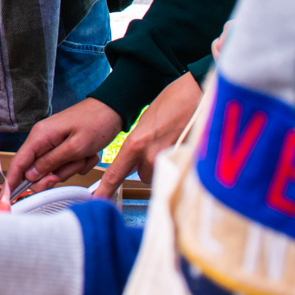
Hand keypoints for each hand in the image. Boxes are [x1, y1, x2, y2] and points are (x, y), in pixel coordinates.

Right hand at [7, 96, 121, 196]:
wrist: (113, 109)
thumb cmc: (96, 123)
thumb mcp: (75, 147)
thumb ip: (51, 162)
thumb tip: (30, 176)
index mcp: (40, 136)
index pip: (19, 162)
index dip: (12, 181)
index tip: (8, 197)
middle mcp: (43, 139)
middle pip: (37, 170)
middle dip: (55, 174)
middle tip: (70, 169)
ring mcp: (54, 143)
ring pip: (55, 169)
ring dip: (72, 167)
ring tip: (85, 154)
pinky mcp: (64, 146)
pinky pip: (67, 164)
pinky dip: (79, 163)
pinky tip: (89, 152)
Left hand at [95, 72, 203, 196]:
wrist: (198, 92)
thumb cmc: (173, 101)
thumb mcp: (145, 122)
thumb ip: (137, 144)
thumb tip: (136, 161)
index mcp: (135, 145)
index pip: (115, 175)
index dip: (104, 191)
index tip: (95, 202)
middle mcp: (150, 157)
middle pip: (142, 175)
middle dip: (147, 165)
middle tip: (158, 145)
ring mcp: (169, 162)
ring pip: (159, 174)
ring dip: (163, 164)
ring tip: (172, 142)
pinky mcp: (186, 163)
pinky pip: (175, 171)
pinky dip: (178, 162)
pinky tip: (183, 145)